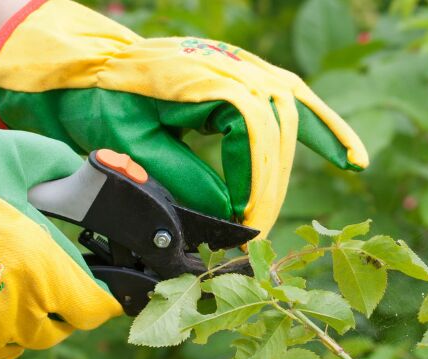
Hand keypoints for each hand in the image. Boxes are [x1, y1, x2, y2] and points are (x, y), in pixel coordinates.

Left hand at [0, 0, 369, 235]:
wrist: (75, 69)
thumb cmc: (92, 105)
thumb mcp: (125, 148)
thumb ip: (180, 179)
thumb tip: (228, 214)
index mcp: (198, 79)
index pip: (252, 130)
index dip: (257, 180)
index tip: (246, 223)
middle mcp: (225, 64)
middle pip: (277, 119)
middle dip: (277, 177)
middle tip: (262, 226)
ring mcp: (234, 65)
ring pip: (291, 100)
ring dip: (321, 135)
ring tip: (352, 164)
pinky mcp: (236, 74)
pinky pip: (286, 94)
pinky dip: (317, 122)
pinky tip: (346, 152)